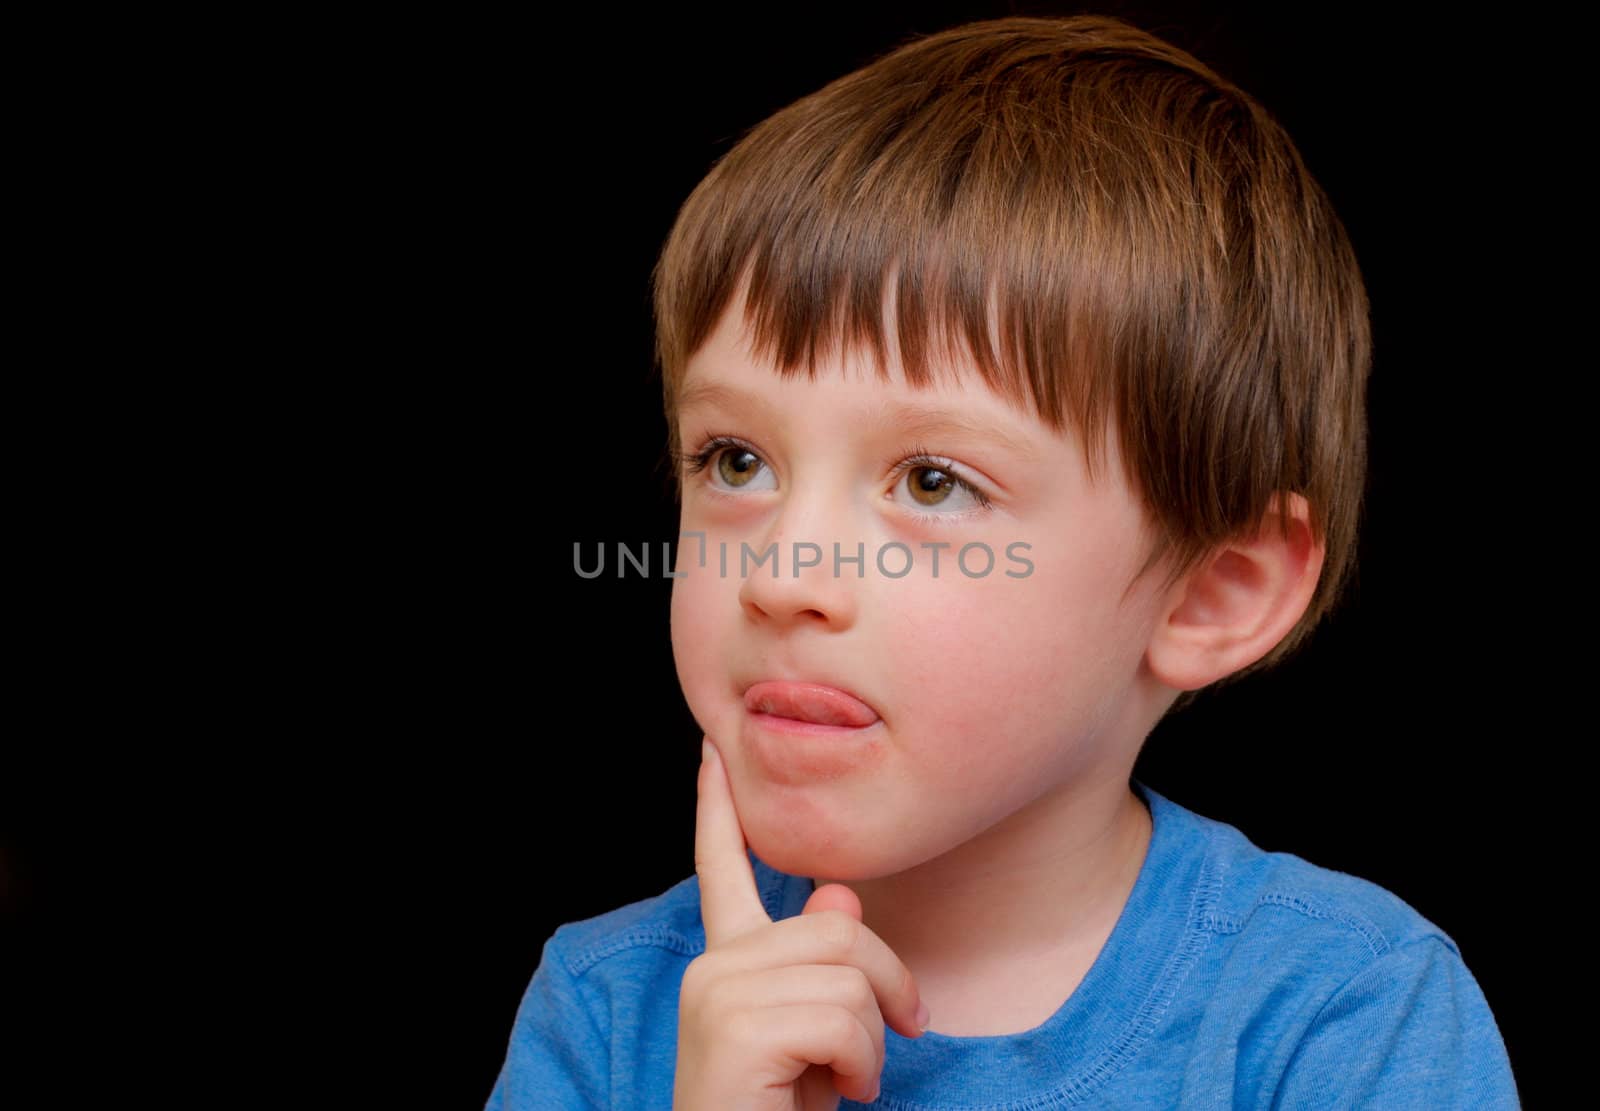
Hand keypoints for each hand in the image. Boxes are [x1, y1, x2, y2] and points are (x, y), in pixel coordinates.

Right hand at [673, 735, 927, 1109]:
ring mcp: (718, 993)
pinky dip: (862, 1066)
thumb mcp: (817, 1039)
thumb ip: (821, 965)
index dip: (718, 810)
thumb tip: (839, 897)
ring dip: (873, 1042)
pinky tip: (836, 1097)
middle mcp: (714, 967)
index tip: (711, 753)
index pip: (723, 870)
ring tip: (845, 1083)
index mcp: (729, 964)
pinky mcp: (733, 1028)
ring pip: (850, 974)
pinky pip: (842, 1019)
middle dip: (888, 987)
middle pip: (841, 927)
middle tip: (893, 1043)